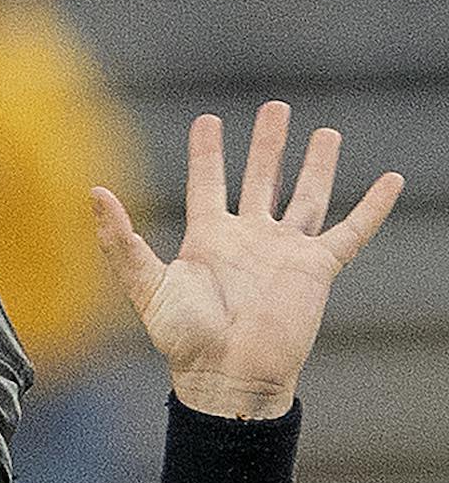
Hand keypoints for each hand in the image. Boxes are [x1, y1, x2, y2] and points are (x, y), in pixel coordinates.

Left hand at [91, 101, 402, 418]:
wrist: (228, 375)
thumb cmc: (183, 338)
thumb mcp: (145, 284)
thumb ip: (119, 239)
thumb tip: (94, 192)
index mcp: (208, 239)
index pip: (208, 182)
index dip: (208, 152)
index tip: (208, 120)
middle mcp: (248, 239)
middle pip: (261, 179)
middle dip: (268, 145)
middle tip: (275, 108)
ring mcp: (284, 252)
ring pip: (306, 197)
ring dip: (316, 165)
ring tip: (326, 132)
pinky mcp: (317, 270)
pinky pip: (351, 232)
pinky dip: (372, 207)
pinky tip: (390, 180)